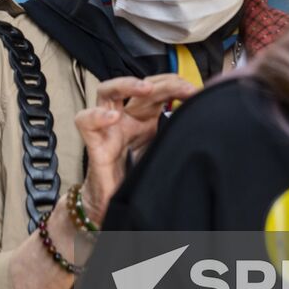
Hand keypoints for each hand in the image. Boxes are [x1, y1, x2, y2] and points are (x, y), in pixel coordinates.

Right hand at [74, 74, 197, 225]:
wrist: (113, 205)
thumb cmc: (135, 178)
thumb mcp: (161, 153)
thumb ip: (174, 136)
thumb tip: (203, 124)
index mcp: (144, 120)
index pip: (158, 91)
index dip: (176, 86)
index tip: (196, 92)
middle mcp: (126, 119)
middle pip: (139, 87)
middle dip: (163, 83)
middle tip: (183, 88)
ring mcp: (108, 128)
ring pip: (106, 91)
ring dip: (126, 84)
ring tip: (145, 88)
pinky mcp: (94, 144)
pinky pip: (85, 121)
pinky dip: (96, 116)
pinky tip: (111, 118)